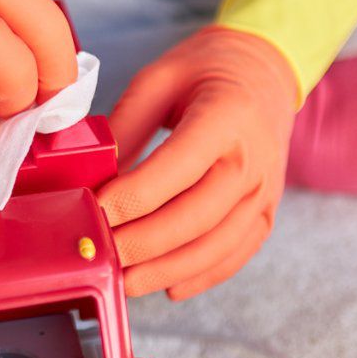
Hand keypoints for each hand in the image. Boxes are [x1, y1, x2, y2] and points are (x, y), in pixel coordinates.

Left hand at [97, 27, 296, 299]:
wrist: (266, 70)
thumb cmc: (207, 70)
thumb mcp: (160, 78)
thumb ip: (125, 127)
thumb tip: (89, 176)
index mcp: (226, 118)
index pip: (173, 171)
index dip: (129, 199)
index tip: (92, 213)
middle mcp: (253, 160)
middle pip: (194, 217)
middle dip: (141, 244)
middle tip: (101, 256)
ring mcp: (264, 191)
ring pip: (215, 246)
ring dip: (167, 270)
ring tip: (126, 282)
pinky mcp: (266, 211)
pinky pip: (236, 255)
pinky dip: (201, 277)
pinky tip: (169, 287)